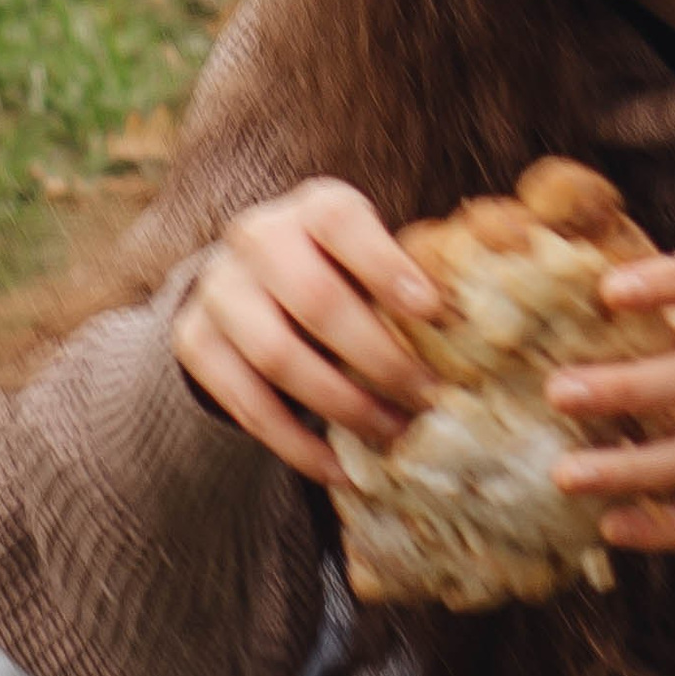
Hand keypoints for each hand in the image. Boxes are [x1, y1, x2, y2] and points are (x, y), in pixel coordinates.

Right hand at [172, 179, 439, 485]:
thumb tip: (480, 335)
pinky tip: (341, 469)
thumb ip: (409, 284)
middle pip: (315, 299)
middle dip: (379, 358)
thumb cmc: (338, 274)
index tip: (436, 313)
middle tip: (429, 400)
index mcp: (313, 207)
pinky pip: (247, 403)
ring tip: (393, 436)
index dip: (386, 265)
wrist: (246, 284)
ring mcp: (219, 290)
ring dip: (344, 406)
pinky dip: (298, 444)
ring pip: (278, 356)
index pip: (343, 224)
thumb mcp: (369, 258)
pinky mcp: (194, 342)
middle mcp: (257, 237)